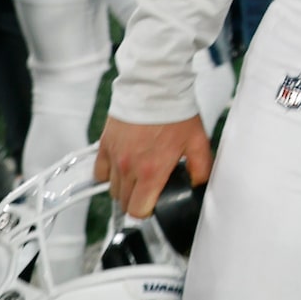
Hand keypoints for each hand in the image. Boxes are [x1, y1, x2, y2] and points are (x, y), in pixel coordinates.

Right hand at [94, 114, 211, 217]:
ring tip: (138, 176)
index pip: (138, 211)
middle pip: (124, 202)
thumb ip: (201, 169)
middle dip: (137, 201)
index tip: (155, 204)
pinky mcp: (104, 146)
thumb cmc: (175, 113)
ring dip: (124, 188)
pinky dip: (109, 175)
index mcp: (151, 172)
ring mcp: (114, 157)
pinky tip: (122, 167)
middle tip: (150, 190)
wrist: (155, 87)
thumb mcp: (198, 143)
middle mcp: (128, 168)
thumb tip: (199, 186)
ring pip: (112, 189)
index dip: (147, 211)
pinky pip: (99, 172)